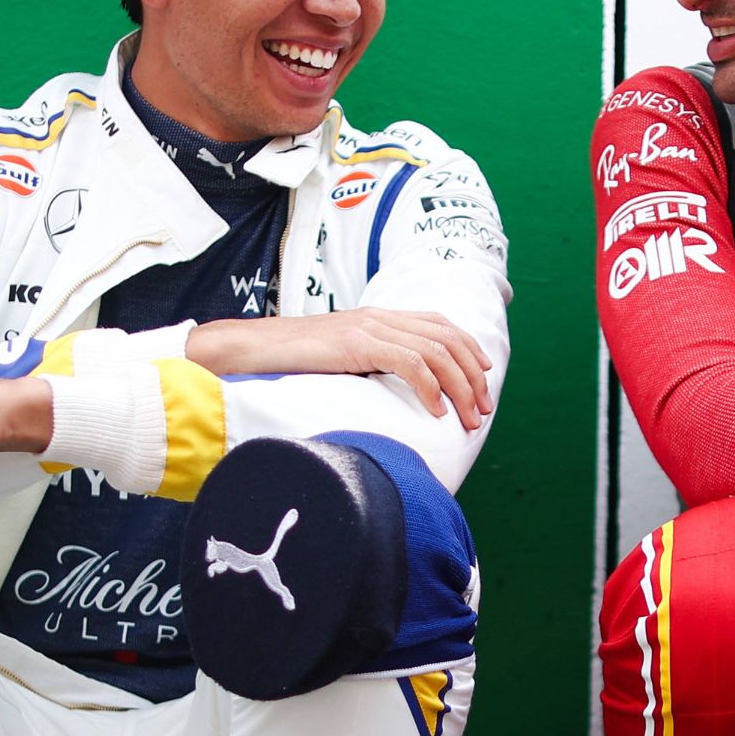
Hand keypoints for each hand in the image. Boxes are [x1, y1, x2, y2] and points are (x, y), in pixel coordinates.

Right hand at [186, 309, 493, 429]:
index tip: (483, 378)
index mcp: (378, 317)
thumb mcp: (339, 358)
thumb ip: (368, 364)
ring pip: (436, 352)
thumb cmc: (290, 360)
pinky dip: (430, 388)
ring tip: (467, 418)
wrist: (251, 347)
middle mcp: (380, 317)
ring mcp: (369, 327)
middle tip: (481, 410)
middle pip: (447, 339)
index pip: (439, 324)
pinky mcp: (357, 344)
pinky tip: (436, 411)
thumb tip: (393, 393)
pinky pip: (408, 363)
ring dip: (459, 388)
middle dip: (473, 376)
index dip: (469, 348)